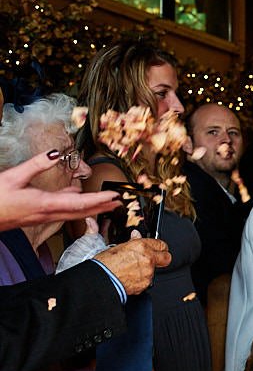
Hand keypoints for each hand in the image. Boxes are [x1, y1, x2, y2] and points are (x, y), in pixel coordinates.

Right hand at [0, 151, 120, 231]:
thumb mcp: (13, 176)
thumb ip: (36, 164)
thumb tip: (55, 153)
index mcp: (45, 204)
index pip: (80, 203)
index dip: (99, 200)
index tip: (115, 195)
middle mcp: (47, 214)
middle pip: (81, 212)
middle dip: (102, 207)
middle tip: (120, 202)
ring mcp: (42, 217)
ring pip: (73, 213)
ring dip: (92, 208)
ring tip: (107, 202)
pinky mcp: (37, 216)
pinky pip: (62, 211)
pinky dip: (75, 205)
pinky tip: (76, 196)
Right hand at [94, 238, 171, 295]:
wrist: (99, 281)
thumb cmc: (104, 264)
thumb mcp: (117, 247)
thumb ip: (132, 241)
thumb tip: (136, 235)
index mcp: (141, 246)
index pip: (161, 244)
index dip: (159, 247)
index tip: (157, 249)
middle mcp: (148, 259)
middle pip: (166, 258)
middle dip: (162, 258)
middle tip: (153, 259)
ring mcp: (148, 273)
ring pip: (155, 271)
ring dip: (147, 270)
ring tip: (132, 270)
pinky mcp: (145, 285)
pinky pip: (147, 281)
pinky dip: (140, 280)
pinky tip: (129, 277)